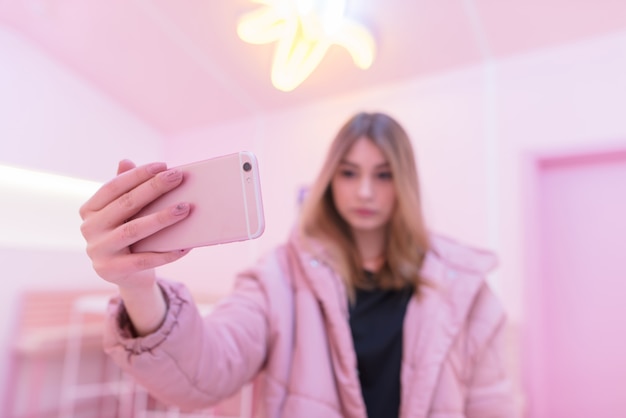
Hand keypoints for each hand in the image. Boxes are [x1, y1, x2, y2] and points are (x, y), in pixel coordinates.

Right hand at [79, 159, 191, 288]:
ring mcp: (98, 251)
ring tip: (185, 208)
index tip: (163, 165)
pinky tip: (186, 245)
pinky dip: (166, 253)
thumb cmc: (129, 236)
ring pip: (134, 230)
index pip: (113, 187)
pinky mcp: (112, 271)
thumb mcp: (124, 214)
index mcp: (89, 210)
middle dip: (154, 188)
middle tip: (178, 177)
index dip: (138, 174)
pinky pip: (144, 260)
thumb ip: (124, 190)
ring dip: (162, 218)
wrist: (127, 276)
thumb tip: (125, 161)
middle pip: (126, 204)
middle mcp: (89, 229)